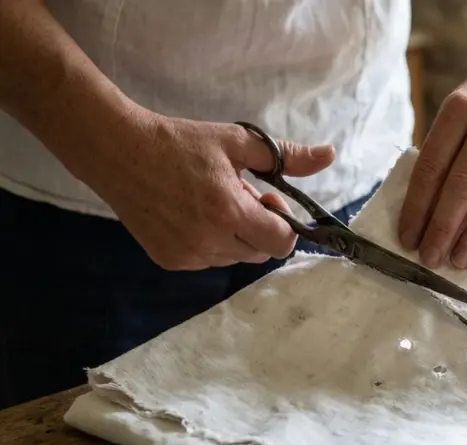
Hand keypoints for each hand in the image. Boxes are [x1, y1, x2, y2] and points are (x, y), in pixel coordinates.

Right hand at [84, 113, 334, 269]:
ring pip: (235, 257)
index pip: (281, 241)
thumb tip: (329, 156)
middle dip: (261, 226)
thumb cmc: (180, 143)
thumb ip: (286, 156)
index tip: (268, 196)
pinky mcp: (170, 261)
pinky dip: (212, 242)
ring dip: (236, 235)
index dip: (283, 221)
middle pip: (261, 251)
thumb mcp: (237, 142)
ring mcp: (187, 255)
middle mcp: (209, 241)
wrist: (117, 151)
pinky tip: (192, 215)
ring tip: (211, 202)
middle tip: (238, 193)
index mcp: (229, 212)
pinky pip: (209, 260)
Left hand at [398, 54, 466, 268]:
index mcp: (458, 110)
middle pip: (463, 183)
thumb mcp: (457, 113)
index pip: (432, 166)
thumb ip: (443, 154)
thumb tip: (425, 215)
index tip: (408, 238)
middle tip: (431, 258)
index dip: (418, 206)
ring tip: (461, 260)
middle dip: (444, 226)